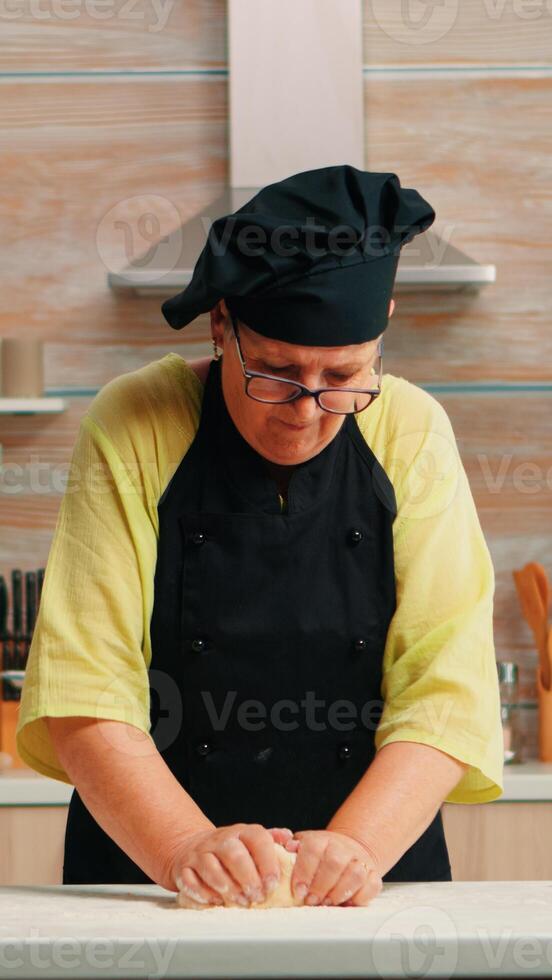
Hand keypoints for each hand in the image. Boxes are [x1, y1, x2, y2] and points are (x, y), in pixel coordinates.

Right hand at [167, 823, 293, 906]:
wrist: (193, 846)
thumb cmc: (231, 850)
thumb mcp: (252, 841)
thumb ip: (272, 841)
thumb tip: (291, 841)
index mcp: (241, 832)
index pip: (257, 839)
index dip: (267, 861)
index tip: (274, 883)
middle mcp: (220, 839)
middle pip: (233, 853)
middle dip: (247, 877)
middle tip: (257, 897)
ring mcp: (200, 852)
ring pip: (211, 866)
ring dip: (227, 887)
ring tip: (240, 901)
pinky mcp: (184, 867)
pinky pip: (190, 880)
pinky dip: (202, 893)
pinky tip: (215, 901)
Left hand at [283, 829, 381, 906]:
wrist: (349, 849)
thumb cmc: (320, 854)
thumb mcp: (303, 847)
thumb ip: (290, 848)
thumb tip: (284, 848)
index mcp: (322, 840)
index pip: (313, 849)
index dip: (304, 871)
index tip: (298, 891)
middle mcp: (343, 847)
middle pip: (335, 863)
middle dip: (321, 886)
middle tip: (312, 901)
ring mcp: (360, 860)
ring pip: (355, 874)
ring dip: (339, 893)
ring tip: (328, 903)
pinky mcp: (373, 875)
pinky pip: (372, 886)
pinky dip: (359, 898)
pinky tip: (346, 903)